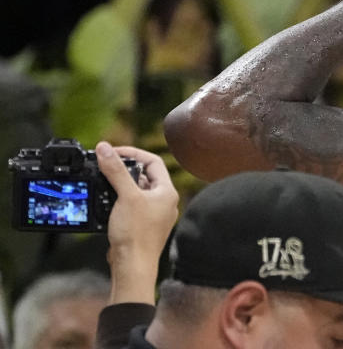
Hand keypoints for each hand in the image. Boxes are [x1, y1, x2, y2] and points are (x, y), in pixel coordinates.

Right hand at [96, 142, 178, 303]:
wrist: (133, 266)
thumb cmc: (136, 233)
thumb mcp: (125, 196)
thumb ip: (115, 171)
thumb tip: (105, 148)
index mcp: (167, 191)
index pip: (153, 161)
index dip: (134, 153)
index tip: (114, 152)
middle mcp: (164, 202)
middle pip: (144, 176)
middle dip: (125, 169)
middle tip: (106, 165)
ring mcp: (154, 215)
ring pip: (136, 191)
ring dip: (120, 185)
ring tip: (104, 182)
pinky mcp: (142, 226)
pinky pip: (131, 205)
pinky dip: (119, 200)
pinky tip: (106, 202)